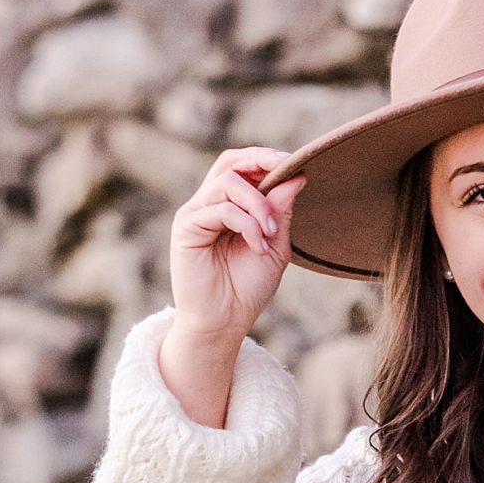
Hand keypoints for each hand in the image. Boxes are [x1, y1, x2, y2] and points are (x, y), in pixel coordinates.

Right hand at [168, 148, 308, 344]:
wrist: (224, 324)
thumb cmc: (246, 289)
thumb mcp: (275, 245)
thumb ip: (280, 211)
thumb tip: (297, 175)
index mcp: (228, 206)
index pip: (242, 166)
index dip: (266, 159)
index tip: (296, 163)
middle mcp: (208, 205)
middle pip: (229, 162)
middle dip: (260, 161)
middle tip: (287, 169)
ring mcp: (195, 214)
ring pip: (228, 183)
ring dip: (258, 203)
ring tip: (270, 232)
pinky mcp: (186, 228)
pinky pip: (220, 210)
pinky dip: (246, 224)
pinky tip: (259, 246)